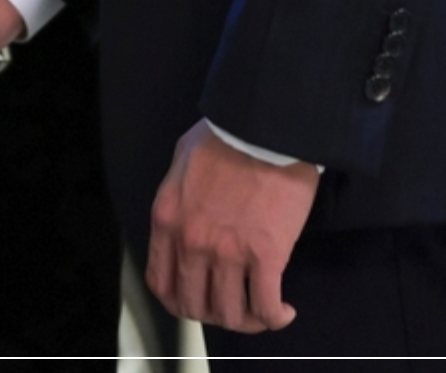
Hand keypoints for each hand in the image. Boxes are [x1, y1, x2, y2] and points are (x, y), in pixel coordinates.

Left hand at [146, 120, 318, 332]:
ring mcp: (228, 252)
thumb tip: (187, 214)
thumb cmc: (228, 133)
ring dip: (245, 320)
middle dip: (213, 313)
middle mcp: (192, 243)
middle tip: (230, 305)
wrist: (266, 124)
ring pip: (230, 314)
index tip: (197, 299)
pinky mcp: (266, 255)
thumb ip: (178, 195)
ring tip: (260, 311)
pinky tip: (283, 311)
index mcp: (168, 219)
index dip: (180, 301)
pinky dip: (275, 317)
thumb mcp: (184, 159)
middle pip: (195, 305)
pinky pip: (266, 306)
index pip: (162, 283)